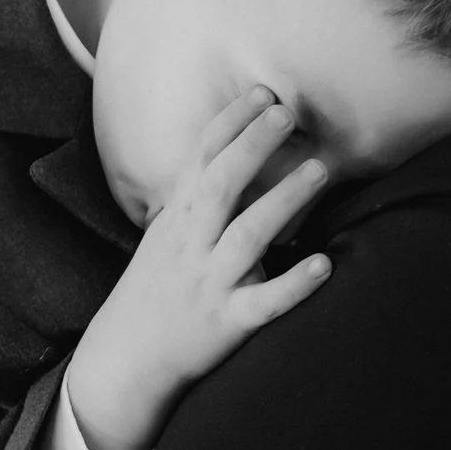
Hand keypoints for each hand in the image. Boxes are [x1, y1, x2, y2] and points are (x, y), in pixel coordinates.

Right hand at [67, 87, 333, 449]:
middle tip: (287, 113)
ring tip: (319, 170)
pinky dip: (293, 285)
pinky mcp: (226, 323)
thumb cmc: (155, 289)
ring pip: (247, 236)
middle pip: (221, 185)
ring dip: (283, 200)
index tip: (261, 92)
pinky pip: (263, 303)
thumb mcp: (166, 235)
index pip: (201, 159)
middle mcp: (191, 245)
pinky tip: (323, 265)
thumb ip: (196, 197)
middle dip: (253, 146)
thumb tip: (233, 153)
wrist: (126, 358)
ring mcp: (208, 283)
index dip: (231, 123)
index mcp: (177, 218)